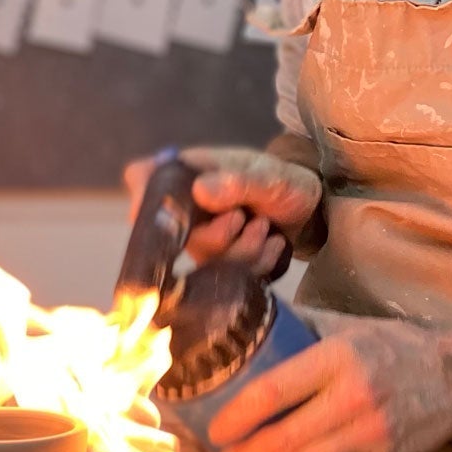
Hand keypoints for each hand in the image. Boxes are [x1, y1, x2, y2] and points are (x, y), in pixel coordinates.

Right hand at [122, 144, 321, 279]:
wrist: (309, 209)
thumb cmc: (283, 181)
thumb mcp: (269, 177)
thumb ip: (237, 183)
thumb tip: (199, 191)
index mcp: (188, 173)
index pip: (143, 177)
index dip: (143, 196)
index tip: (165, 211)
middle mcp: (185, 208)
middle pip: (173, 235)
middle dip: (216, 236)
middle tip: (243, 218)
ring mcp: (198, 238)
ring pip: (203, 260)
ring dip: (242, 250)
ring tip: (266, 228)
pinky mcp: (216, 263)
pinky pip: (225, 277)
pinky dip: (255, 265)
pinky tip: (272, 245)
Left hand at [208, 318, 451, 451]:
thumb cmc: (392, 347)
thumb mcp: (346, 326)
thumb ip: (300, 329)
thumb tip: (244, 328)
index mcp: (337, 358)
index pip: (272, 392)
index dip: (236, 417)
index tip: (216, 430)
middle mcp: (354, 398)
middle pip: (282, 440)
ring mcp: (371, 434)